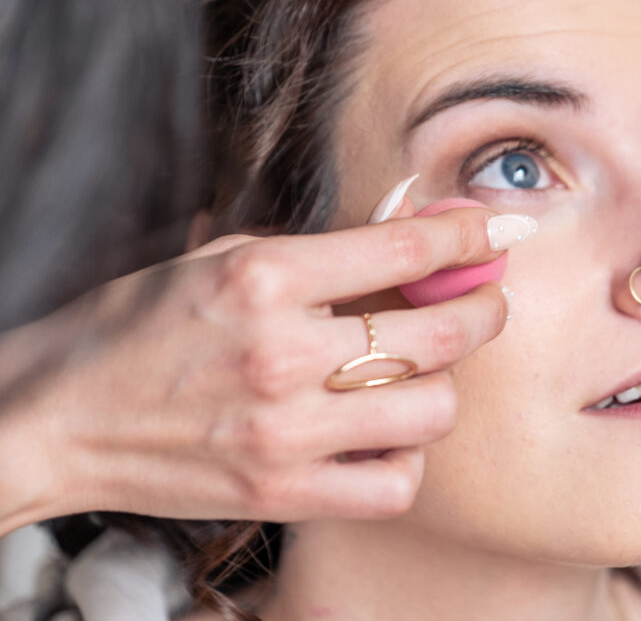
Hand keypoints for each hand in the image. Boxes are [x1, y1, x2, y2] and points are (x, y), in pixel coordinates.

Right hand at [0, 204, 524, 533]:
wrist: (59, 418)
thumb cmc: (136, 328)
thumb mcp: (217, 260)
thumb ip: (314, 254)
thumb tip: (406, 243)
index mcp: (264, 279)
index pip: (403, 252)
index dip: (467, 236)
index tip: (496, 231)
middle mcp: (283, 354)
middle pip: (437, 334)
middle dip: (483, 309)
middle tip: (487, 302)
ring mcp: (286, 432)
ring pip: (432, 411)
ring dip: (443, 385)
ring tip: (424, 373)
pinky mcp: (282, 494)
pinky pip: (394, 485)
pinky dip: (406, 458)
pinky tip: (388, 435)